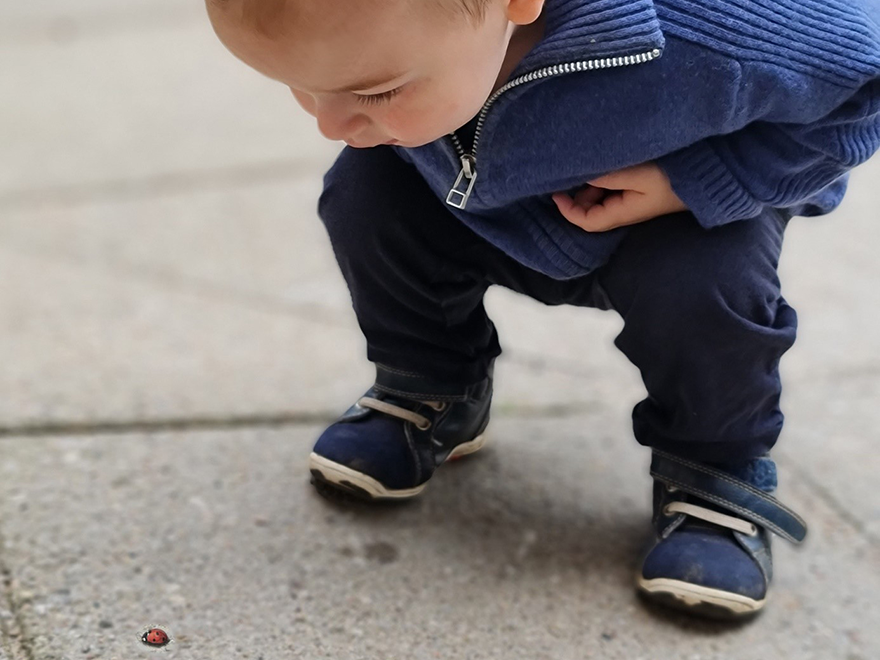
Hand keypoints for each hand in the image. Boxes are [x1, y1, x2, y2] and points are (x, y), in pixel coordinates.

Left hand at [551, 161, 687, 231]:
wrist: (708, 175)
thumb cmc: (672, 175)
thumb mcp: (636, 174)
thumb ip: (606, 177)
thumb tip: (578, 177)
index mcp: (623, 213)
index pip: (587, 222)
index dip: (568, 211)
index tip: (555, 193)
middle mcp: (626, 212)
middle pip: (591, 212)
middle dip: (577, 198)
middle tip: (572, 174)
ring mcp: (634, 203)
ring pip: (601, 201)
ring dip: (590, 188)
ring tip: (588, 167)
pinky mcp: (641, 192)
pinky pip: (613, 191)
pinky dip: (603, 182)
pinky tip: (604, 166)